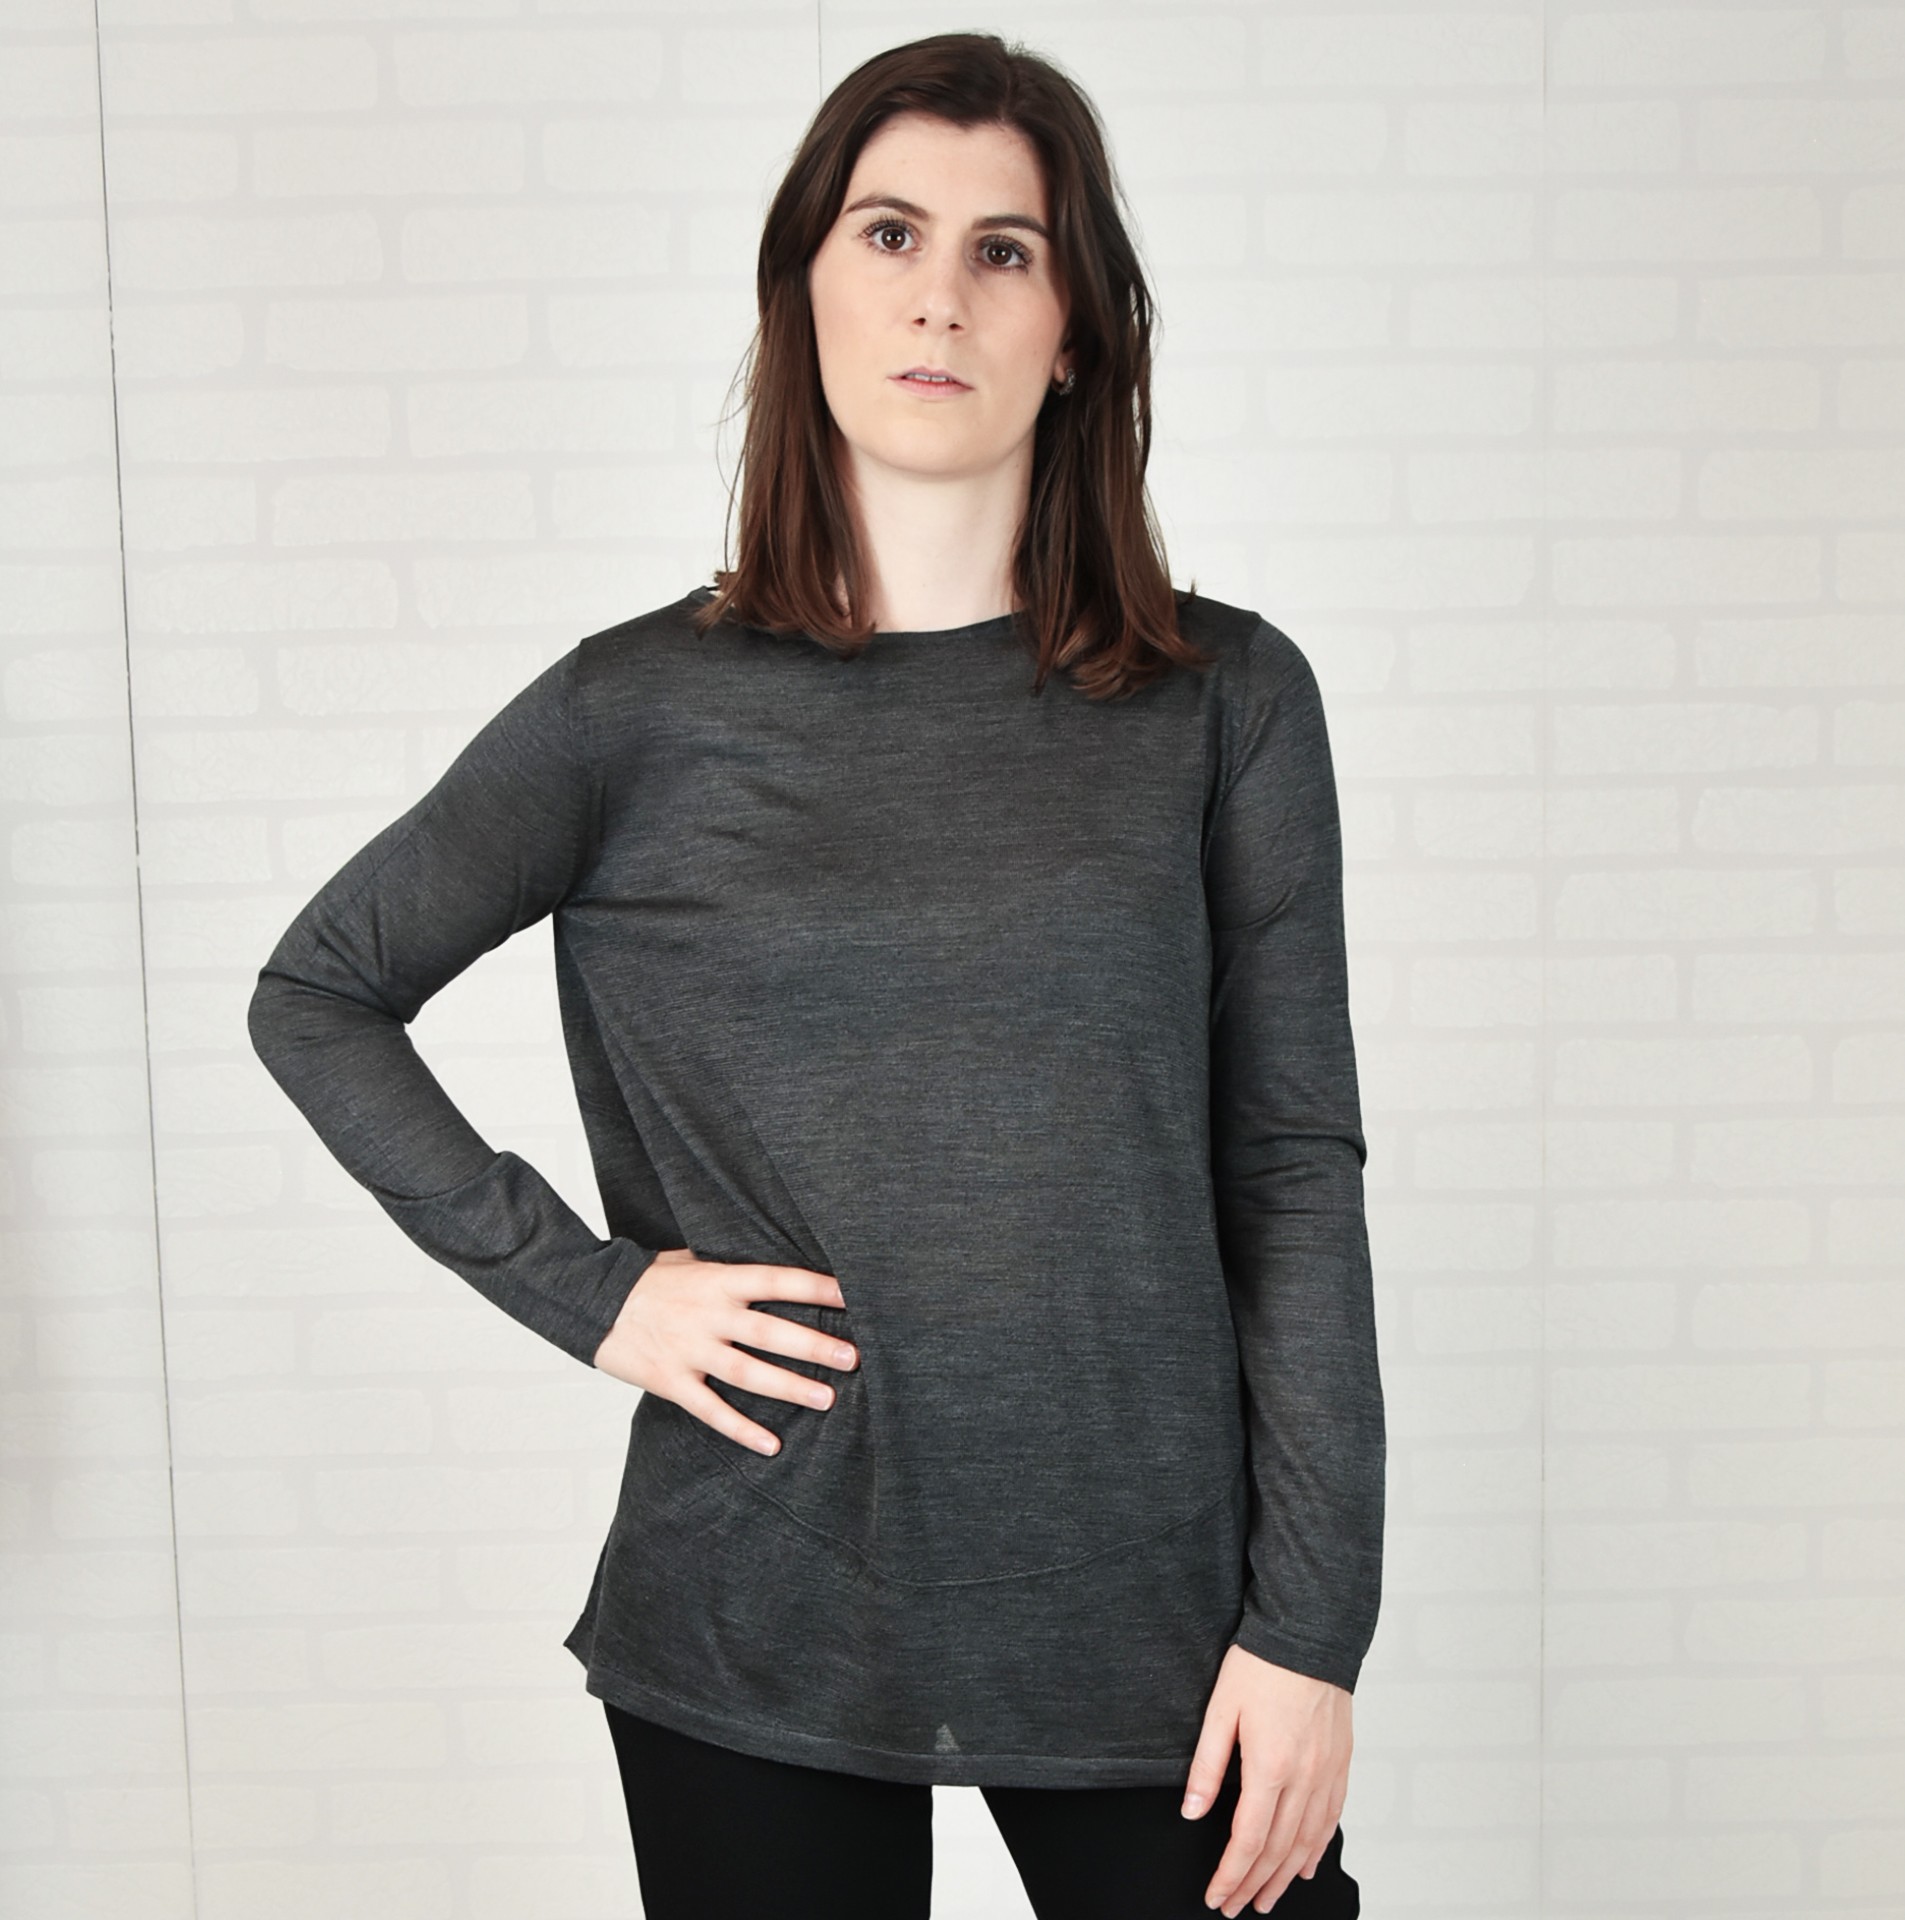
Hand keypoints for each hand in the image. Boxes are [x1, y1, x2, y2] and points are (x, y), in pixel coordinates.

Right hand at [590, 1248, 857, 1456]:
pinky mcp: (670, 1381)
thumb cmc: (645, 1278)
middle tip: (854, 1357)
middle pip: (771, 1332)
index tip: (855, 1295)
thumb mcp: (689, 1260)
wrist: (587, 1299)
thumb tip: (774, 1266)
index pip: (778, 1280)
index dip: (817, 1288)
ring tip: (827, 1399)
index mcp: (718, 1280)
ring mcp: (689, 1350)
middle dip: (815, 1345)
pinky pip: (711, 1410)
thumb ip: (729, 1267)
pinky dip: (741, 1429)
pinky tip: (771, 1445)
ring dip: (789, 1387)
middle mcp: (708, 1315)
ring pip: (748, 1373)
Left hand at [1180, 1645, 1351, 1915]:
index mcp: (1270, 1766)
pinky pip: (1332, 1816)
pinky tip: (1305, 1864)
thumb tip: (1192, 1812)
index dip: (1231, 1874)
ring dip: (1285, 1876)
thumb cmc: (1261, 1664)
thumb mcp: (1220, 1709)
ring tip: (1268, 1899)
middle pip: (1278, 1849)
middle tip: (1236, 1908)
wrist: (1311, 1630)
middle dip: (1255, 1884)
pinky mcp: (1341, 1760)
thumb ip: (1207, 1765)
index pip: (1248, 1839)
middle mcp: (1304, 1777)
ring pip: (1308, 1840)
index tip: (1217, 1896)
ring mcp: (1327, 1771)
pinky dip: (1317, 1847)